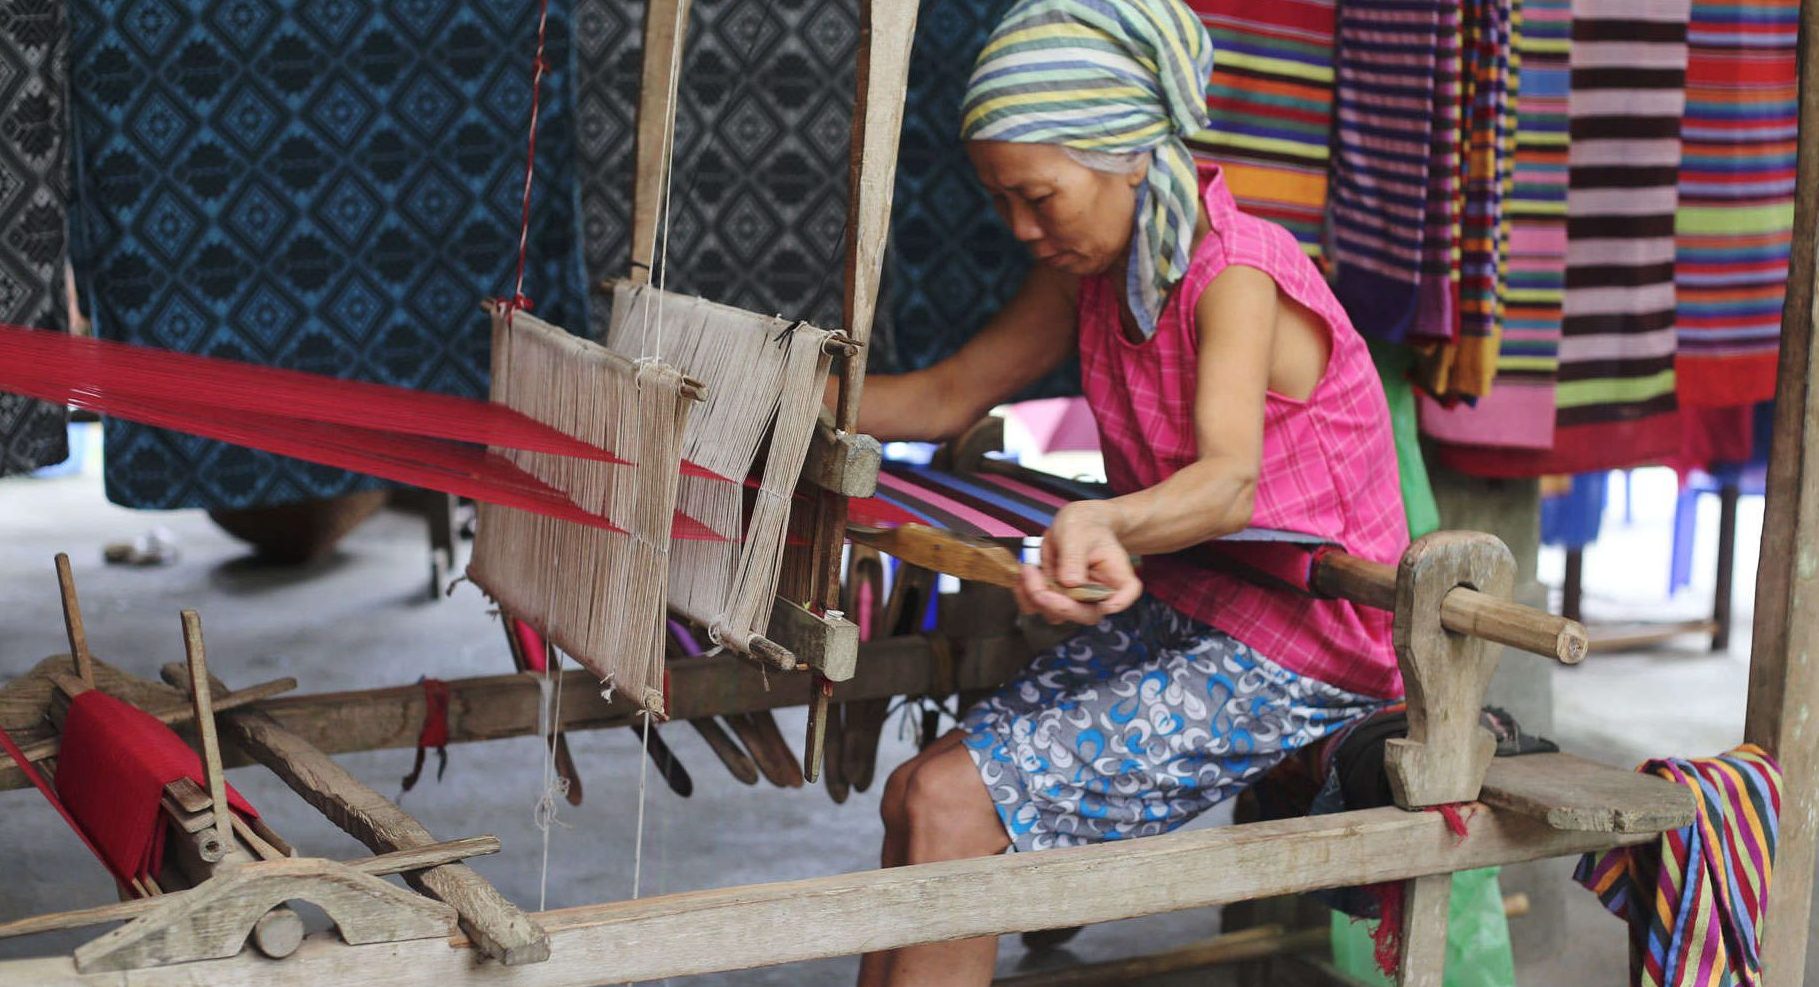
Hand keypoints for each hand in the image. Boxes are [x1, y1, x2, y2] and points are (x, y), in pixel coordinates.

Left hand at [1016, 501, 1142, 624]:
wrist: (1072, 526)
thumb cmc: (1083, 526)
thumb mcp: (1077, 534)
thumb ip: (1074, 557)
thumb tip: (1071, 582)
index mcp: (1115, 577)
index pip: (1123, 596)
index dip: (1115, 603)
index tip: (1102, 602)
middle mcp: (1098, 596)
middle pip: (1084, 614)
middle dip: (1056, 602)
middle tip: (1034, 575)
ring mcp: (1076, 601)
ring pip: (1056, 614)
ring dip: (1036, 596)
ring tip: (1028, 569)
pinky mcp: (1056, 599)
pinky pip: (1038, 607)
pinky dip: (1025, 595)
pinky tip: (1023, 576)